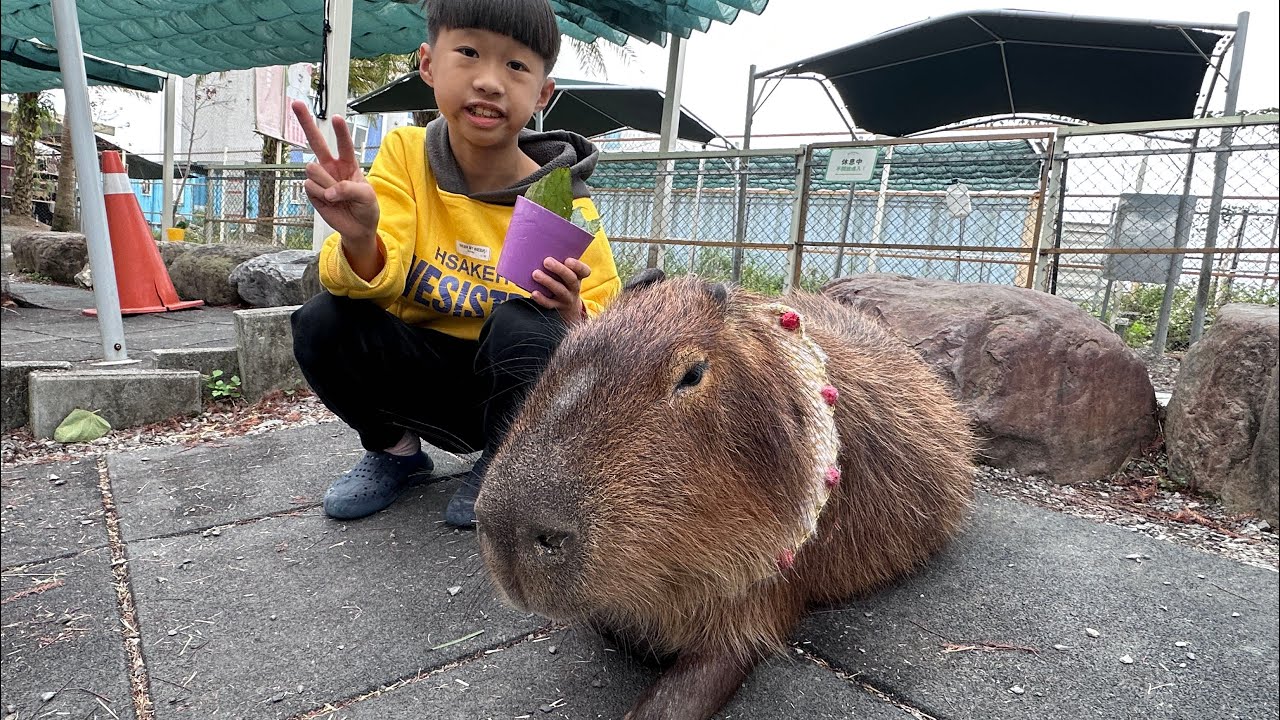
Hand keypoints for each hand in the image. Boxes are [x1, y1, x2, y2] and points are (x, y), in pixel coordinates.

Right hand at [291, 101, 379, 262]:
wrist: (357, 228)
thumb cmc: (366, 208)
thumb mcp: (367, 197)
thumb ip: (350, 189)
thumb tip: (329, 191)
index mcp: (348, 163)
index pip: (344, 144)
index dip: (340, 132)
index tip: (336, 118)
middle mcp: (331, 166)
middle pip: (316, 141)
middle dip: (305, 121)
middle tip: (296, 103)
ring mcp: (320, 177)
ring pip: (313, 169)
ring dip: (326, 184)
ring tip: (337, 196)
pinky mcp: (311, 191)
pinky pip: (310, 186)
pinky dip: (320, 195)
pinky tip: (328, 202)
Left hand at [531, 257, 591, 325]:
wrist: (568, 308)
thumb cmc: (562, 282)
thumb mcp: (566, 273)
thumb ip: (559, 263)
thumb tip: (540, 248)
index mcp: (578, 276)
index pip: (584, 271)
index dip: (577, 266)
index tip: (568, 260)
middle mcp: (574, 287)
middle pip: (570, 279)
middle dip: (559, 269)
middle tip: (546, 261)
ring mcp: (567, 298)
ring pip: (560, 290)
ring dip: (548, 281)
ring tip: (536, 274)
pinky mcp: (557, 307)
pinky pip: (550, 304)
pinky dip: (542, 299)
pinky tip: (534, 293)